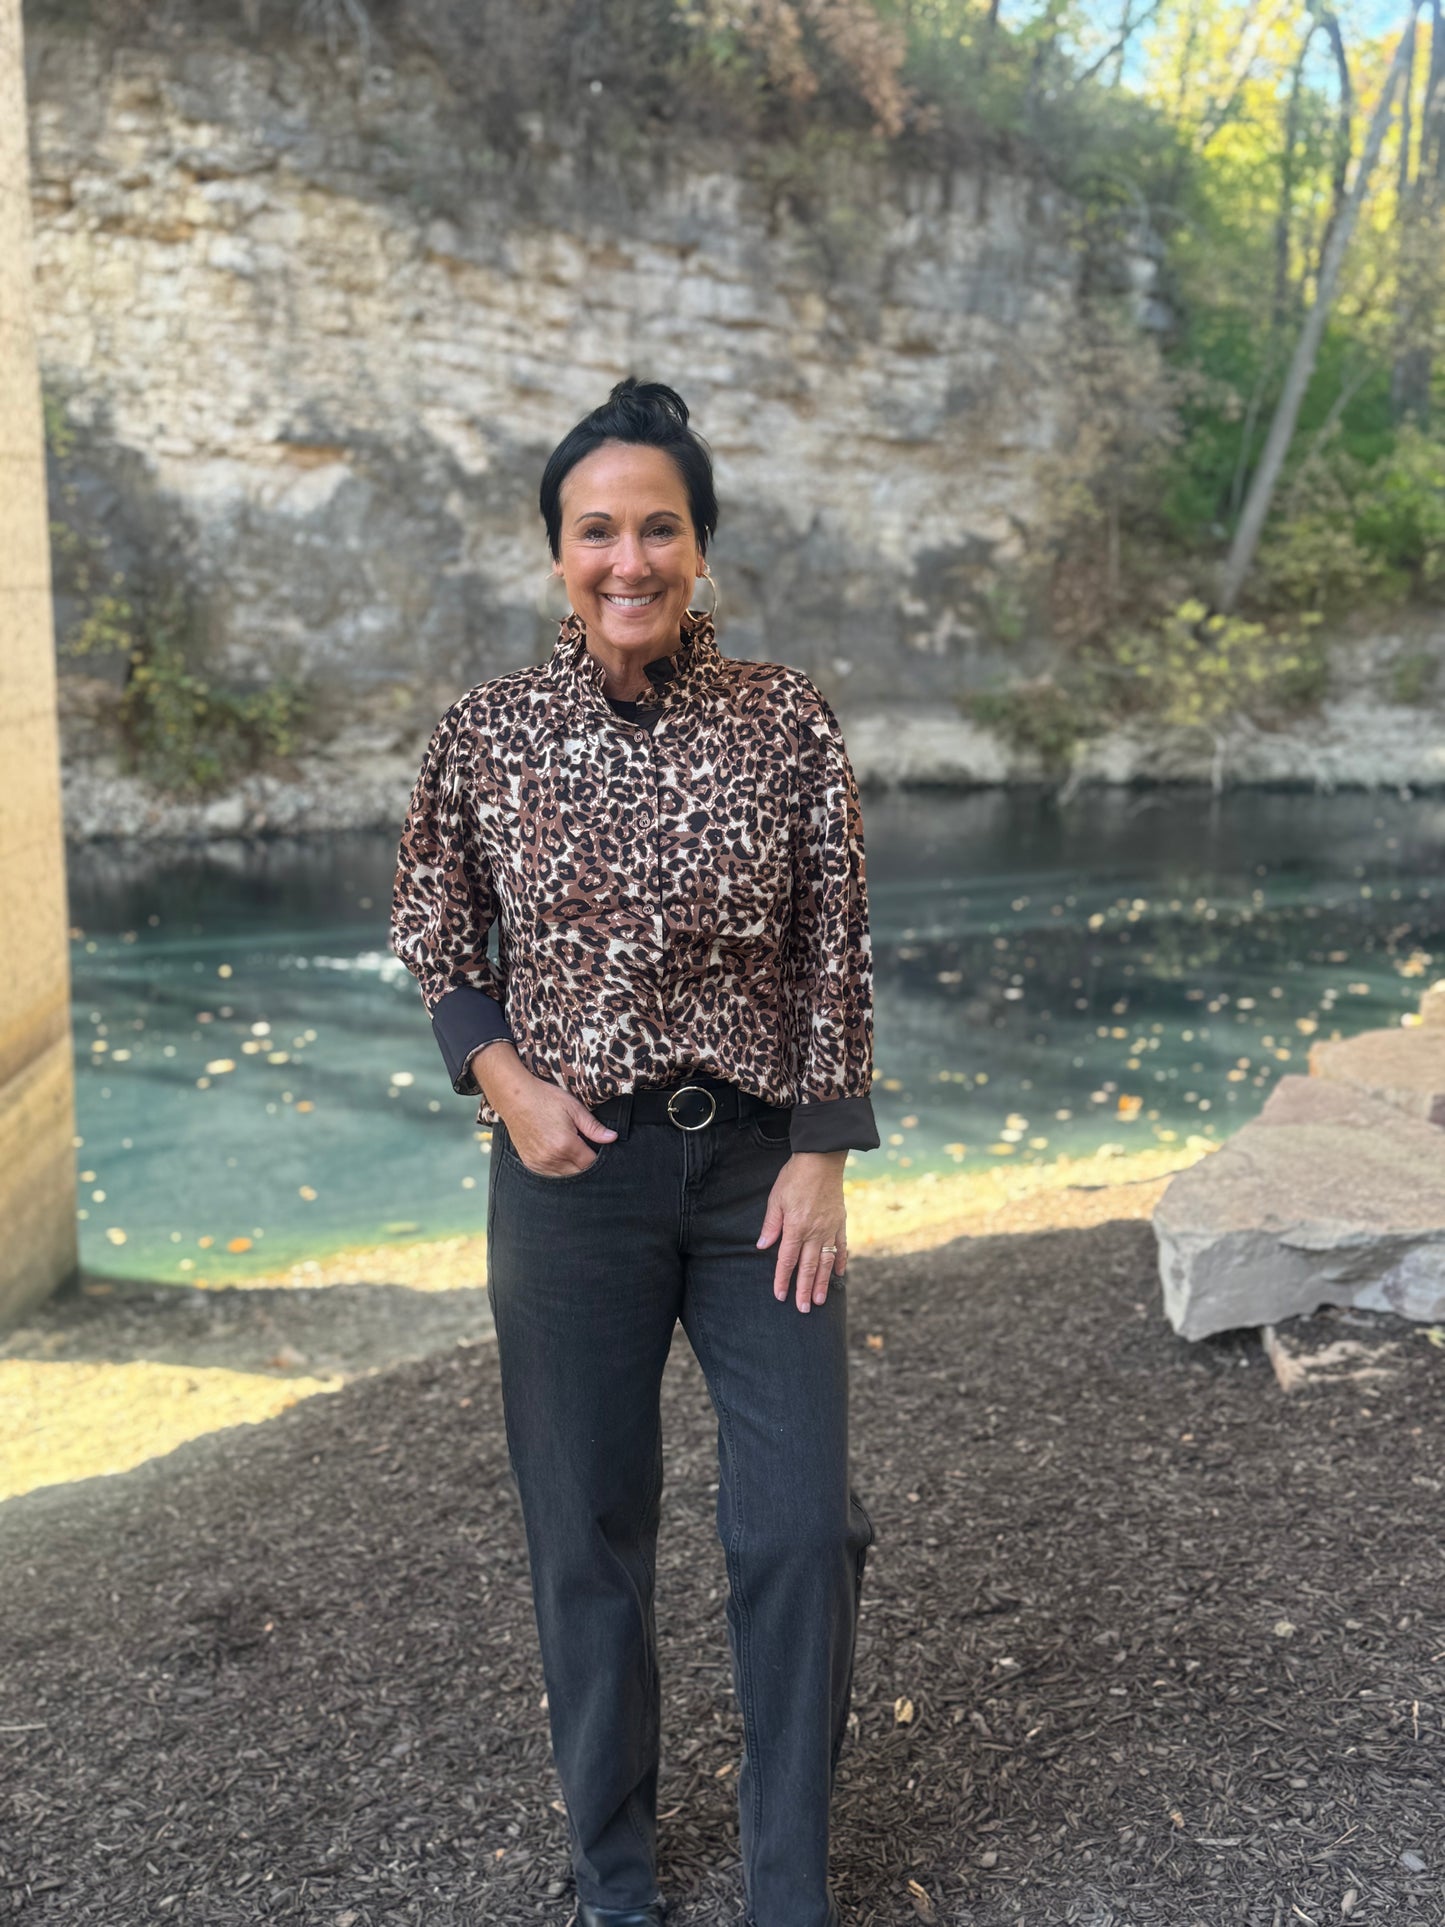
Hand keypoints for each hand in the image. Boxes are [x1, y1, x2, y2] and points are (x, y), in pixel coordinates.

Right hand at [476, 1044, 616, 1176]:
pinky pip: (550, 1175)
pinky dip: (558, 1170)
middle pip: (578, 1173)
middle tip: (586, 1149)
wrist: (515, 1098)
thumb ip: (593, 1127)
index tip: (599, 1149)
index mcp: (565, 1144)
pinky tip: (560, 1156)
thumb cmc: (545, 1099)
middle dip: (585, 1164)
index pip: (590, 1163)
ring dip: (572, 1169)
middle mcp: (552, 1158)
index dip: (598, 1157)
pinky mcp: (530, 1163)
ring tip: (573, 1152)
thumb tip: (612, 1138)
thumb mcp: (574, 1108)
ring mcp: (539, 1163)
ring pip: (564, 1177)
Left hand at [755, 1150, 848, 1312]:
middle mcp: (814, 1232)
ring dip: (823, 1283)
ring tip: (820, 1300)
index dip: (783, 1279)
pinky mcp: (840, 1222)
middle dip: (805, 1290)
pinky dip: (840, 1262)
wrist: (821, 1160)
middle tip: (803, 1309)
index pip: (787, 1260)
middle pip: (808, 1267)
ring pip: (826, 1262)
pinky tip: (839, 1275)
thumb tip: (762, 1246)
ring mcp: (830, 1229)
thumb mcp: (775, 1199)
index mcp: (795, 1227)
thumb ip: (771, 1225)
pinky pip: (842, 1247)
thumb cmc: (794, 1177)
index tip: (780, 1296)